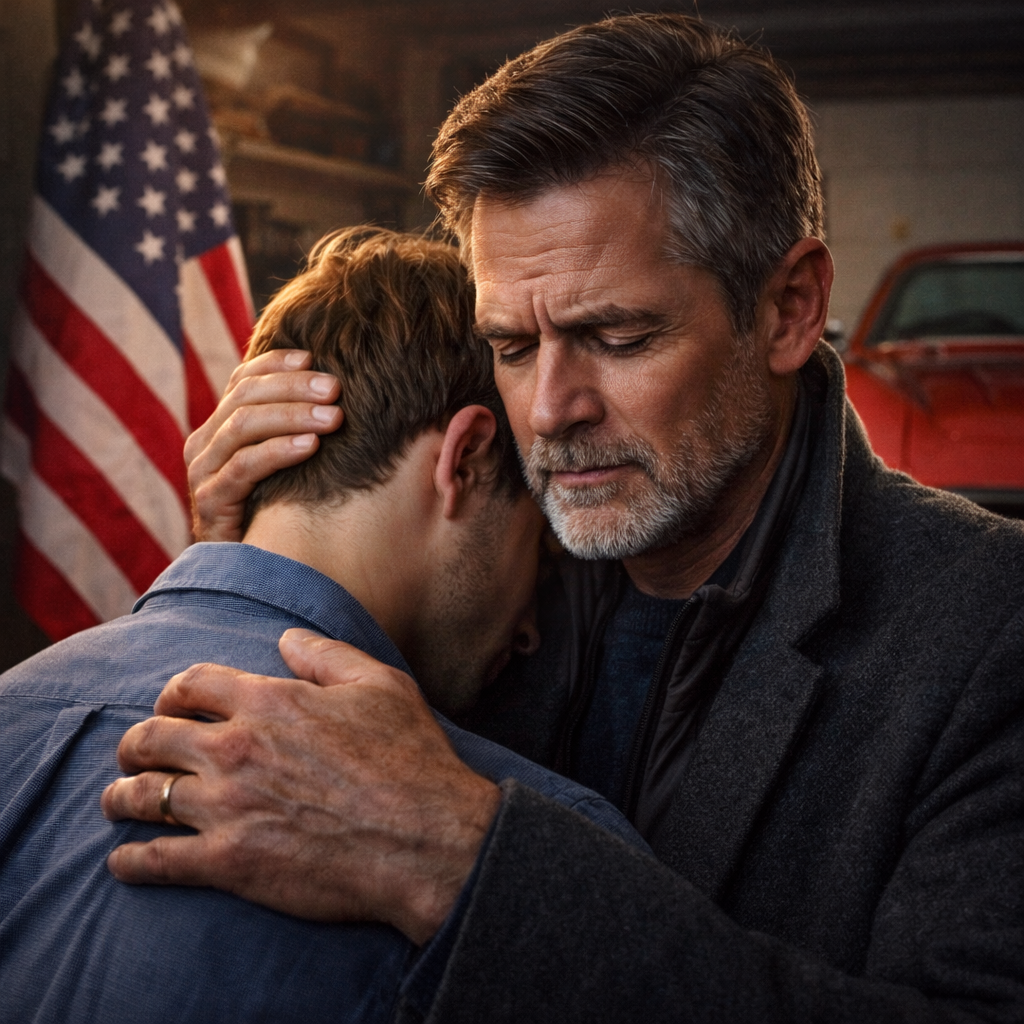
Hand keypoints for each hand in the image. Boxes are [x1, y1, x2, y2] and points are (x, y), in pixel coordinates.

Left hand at [100, 629, 500, 944]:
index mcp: (270, 701)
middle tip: (134, 755)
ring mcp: (228, 806)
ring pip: (142, 796)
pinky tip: (126, 860)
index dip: (173, 693)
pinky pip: (155, 861)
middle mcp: (237, 748)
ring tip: (118, 802)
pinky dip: (131, 860)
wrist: (427, 840)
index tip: (170, 706)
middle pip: (151, 737)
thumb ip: (327, 655)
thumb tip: (286, 639)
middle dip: (134, 744)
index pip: (192, 684)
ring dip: (120, 797)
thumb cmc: (411, 760)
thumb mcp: (382, 685)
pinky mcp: (229, 862)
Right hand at [185, 350, 343, 541]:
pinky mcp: (209, 503)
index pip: (243, 379)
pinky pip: (243, 468)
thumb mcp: (285, 467)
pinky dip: (278, 451)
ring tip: (334, 417)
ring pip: (243, 426)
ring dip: (292, 415)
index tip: (315, 357)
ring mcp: (203, 472)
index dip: (277, 363)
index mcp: (220, 427)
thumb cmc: (275, 514)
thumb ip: (297, 432)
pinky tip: (311, 447)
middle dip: (293, 387)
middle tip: (336, 388)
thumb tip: (342, 398)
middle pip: (245, 396)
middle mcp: (205, 444)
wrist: (243, 575)